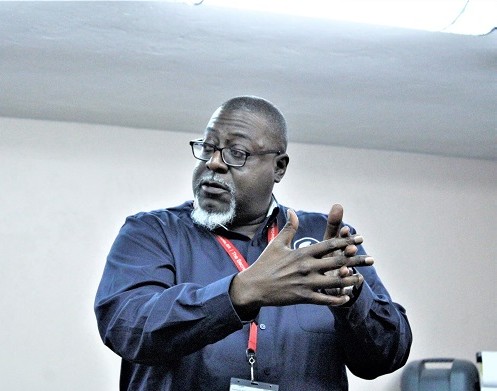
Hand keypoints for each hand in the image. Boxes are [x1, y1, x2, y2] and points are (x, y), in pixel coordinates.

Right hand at [229, 209, 372, 317]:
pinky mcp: (303, 297)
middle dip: (356, 260)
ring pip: (334, 281)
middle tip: (371, 259)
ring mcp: (306, 283)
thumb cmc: (265, 263)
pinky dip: (336, 299)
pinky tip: (346, 297)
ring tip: (361, 278)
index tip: (359, 239)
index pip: (329, 245)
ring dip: (350, 280)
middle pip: (337, 262)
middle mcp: (307, 267)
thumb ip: (289, 228)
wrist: (254, 286)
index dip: (346, 241)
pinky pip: (324, 299)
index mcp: (302, 253)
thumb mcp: (277, 243)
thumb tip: (293, 211)